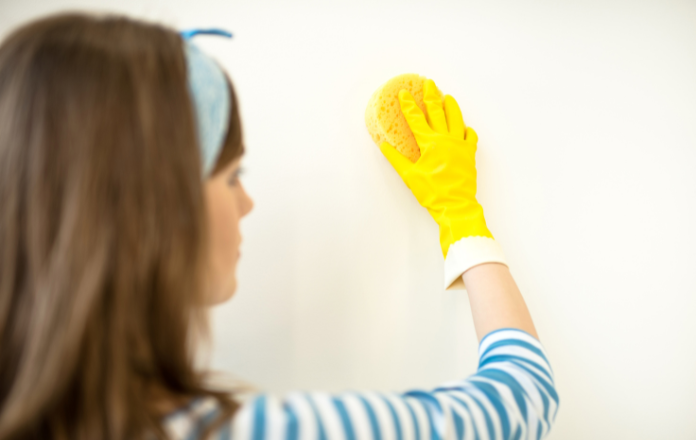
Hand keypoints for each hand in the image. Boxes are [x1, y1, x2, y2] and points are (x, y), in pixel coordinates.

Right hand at [379, 79, 492, 257]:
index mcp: (429, 143)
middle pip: (437, 112)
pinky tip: (465, 127)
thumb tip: (384, 146)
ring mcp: (460, 145)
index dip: (408, 105)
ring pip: (456, 119)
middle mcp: (446, 139)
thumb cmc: (431, 193)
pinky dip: (467, 130)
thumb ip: (396, 159)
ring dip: (451, 106)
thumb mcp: (409, 176)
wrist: (455, 205)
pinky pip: (470, 137)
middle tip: (429, 84)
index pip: (416, 119)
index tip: (404, 93)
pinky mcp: (469, 154)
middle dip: (431, 96)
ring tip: (448, 96)